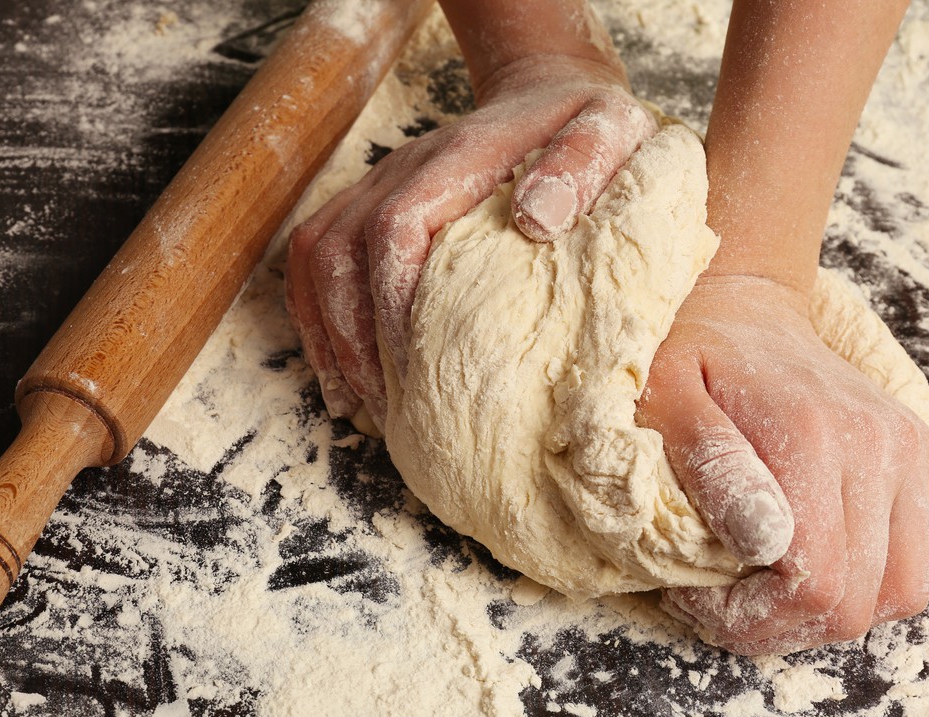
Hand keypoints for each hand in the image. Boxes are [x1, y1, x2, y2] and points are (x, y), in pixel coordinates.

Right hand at [286, 53, 656, 425]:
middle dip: (353, 335)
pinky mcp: (374, 204)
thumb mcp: (611, 130)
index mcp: (458, 157)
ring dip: (329, 333)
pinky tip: (342, 376)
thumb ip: (580, 165)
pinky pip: (318, 257)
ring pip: (318, 255)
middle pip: (339, 248)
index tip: (415, 368)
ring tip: (358, 405)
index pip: (396, 225)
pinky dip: (318, 318)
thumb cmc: (587, 127)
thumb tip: (535, 219)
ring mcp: (382, 184)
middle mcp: (405, 168)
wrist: (551, 97)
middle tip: (387, 407)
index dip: (393, 299)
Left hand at [637, 275, 928, 654]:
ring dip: (830, 615)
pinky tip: (809, 569)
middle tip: (719, 606)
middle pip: (858, 602)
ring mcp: (908, 452)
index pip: (815, 585)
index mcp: (812, 435)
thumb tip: (763, 543)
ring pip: (901, 591)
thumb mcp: (665, 397)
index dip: (752, 619)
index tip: (696, 598)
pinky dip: (871, 585)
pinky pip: (921, 559)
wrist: (743, 306)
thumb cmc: (687, 354)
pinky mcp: (918, 458)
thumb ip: (711, 465)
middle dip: (782, 627)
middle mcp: (879, 446)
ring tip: (764, 593)